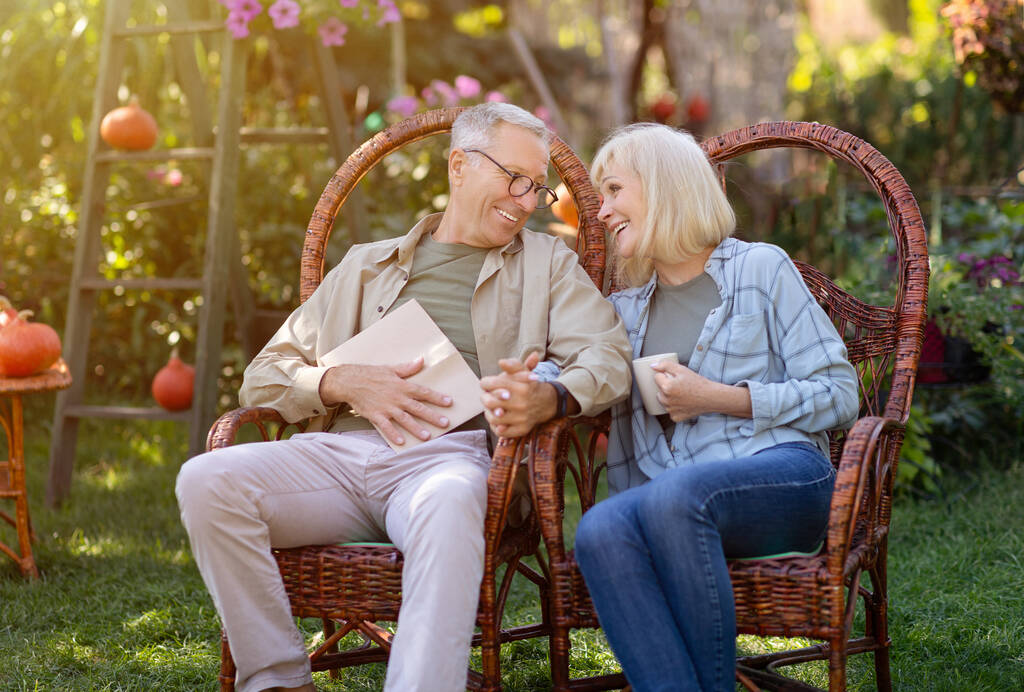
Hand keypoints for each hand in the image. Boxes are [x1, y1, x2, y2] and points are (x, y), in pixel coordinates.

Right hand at [319, 358, 452, 445]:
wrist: (349, 381)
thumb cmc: (370, 374)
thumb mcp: (390, 368)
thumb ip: (407, 368)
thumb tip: (421, 360)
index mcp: (401, 386)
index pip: (423, 392)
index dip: (436, 397)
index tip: (449, 402)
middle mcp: (396, 398)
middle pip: (417, 408)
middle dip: (432, 416)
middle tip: (445, 423)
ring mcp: (386, 407)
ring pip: (404, 419)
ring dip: (416, 428)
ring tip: (428, 436)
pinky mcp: (376, 415)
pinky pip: (386, 427)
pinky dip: (393, 434)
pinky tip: (402, 442)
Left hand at [479, 352, 556, 437]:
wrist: (548, 402)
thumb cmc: (529, 385)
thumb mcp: (523, 371)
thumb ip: (513, 365)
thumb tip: (501, 362)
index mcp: (521, 387)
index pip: (491, 384)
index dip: (485, 383)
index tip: (486, 384)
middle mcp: (522, 403)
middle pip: (489, 402)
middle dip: (485, 398)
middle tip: (487, 397)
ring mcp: (522, 418)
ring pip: (493, 418)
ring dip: (489, 413)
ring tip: (492, 408)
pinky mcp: (522, 429)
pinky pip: (501, 431)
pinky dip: (496, 426)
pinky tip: (498, 419)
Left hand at [650, 361, 751, 421]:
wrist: (711, 397)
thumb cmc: (697, 383)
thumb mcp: (682, 369)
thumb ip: (665, 365)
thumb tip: (652, 366)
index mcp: (667, 387)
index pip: (657, 378)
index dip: (665, 376)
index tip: (674, 377)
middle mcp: (666, 400)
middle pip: (659, 391)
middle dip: (666, 387)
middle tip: (679, 386)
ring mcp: (670, 410)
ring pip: (664, 401)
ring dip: (669, 398)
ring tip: (682, 394)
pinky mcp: (675, 417)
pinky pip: (670, 410)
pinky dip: (675, 407)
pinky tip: (683, 403)